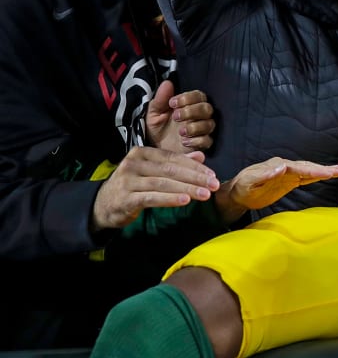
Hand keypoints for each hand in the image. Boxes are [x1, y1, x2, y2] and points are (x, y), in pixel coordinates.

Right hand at [91, 147, 219, 230]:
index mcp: (142, 152)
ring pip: (163, 183)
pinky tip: (185, 201)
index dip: (195, 166)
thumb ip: (175, 163)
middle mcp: (133, 163)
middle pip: (170, 170)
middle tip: (214, 185)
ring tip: (205, 194)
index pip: (173, 158)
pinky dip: (170, 199)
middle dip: (195, 178)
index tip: (212, 175)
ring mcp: (128, 181)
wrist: (104, 204)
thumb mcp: (152, 170)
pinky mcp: (126, 198)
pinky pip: (152, 197)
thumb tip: (201, 156)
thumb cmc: (133, 185)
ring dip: (187, 189)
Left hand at [146, 79, 215, 152]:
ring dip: (195, 126)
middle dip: (192, 111)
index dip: (188, 98)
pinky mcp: (203, 145)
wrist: (156, 150)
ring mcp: (203, 131)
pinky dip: (197, 140)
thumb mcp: (154, 113)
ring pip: (209, 124)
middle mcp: (200, 116)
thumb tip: (167, 83)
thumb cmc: (157, 129)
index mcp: (190, 105)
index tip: (172, 103)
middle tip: (176, 117)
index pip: (198, 95)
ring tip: (180, 132)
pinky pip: (208, 140)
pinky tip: (184, 141)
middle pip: (207, 108)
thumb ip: (160, 99)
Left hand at [215, 157, 337, 221]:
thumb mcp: (249, 181)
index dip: (311, 170)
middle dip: (321, 169)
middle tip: (336, 171)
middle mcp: (283, 167)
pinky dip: (316, 176)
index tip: (323, 173)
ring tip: (337, 171)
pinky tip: (326, 175)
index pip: (297, 167)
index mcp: (276, 165)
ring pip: (308, 170)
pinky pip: (305, 177)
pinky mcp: (288, 181)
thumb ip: (264, 174)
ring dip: (322, 171)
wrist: (237, 193)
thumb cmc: (241, 188)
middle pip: (306, 166)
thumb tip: (281, 168)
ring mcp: (287, 173)